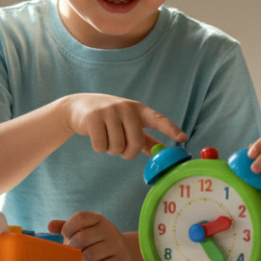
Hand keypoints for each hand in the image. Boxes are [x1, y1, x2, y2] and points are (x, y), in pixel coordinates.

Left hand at [47, 212, 145, 260]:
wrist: (125, 254)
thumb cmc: (97, 242)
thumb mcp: (84, 231)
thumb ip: (66, 227)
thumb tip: (50, 225)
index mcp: (98, 219)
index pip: (79, 218)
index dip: (67, 229)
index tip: (66, 239)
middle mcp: (109, 229)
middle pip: (82, 238)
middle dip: (72, 250)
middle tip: (71, 256)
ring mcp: (116, 245)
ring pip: (89, 255)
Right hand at [62, 94, 185, 158]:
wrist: (78, 107)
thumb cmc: (108, 118)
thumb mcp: (127, 123)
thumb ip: (144, 138)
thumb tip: (162, 152)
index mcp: (138, 109)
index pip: (158, 119)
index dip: (170, 129)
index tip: (183, 138)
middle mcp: (126, 108)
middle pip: (135, 143)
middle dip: (128, 153)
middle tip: (121, 150)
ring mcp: (109, 111)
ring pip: (117, 147)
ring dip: (111, 150)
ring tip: (106, 138)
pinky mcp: (93, 118)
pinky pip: (101, 146)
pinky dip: (99, 148)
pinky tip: (95, 137)